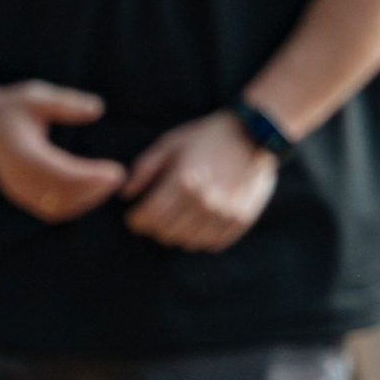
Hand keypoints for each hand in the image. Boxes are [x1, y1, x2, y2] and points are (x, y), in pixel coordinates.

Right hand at [0, 81, 126, 224]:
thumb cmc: (10, 105)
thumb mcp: (37, 96)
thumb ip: (66, 103)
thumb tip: (98, 108)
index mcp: (23, 155)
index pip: (64, 174)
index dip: (92, 177)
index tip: (117, 172)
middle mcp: (19, 178)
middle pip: (63, 196)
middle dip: (94, 191)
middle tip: (118, 179)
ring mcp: (17, 190)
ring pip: (57, 208)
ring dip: (85, 201)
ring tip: (107, 185)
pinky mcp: (19, 195)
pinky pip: (48, 209)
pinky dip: (72, 206)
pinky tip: (90, 193)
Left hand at [121, 109, 278, 250]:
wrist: (253, 135)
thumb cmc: (205, 137)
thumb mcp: (169, 144)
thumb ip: (144, 169)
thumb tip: (125, 194)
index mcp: (182, 182)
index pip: (148, 218)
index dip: (136, 220)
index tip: (135, 216)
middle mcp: (204, 202)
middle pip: (166, 233)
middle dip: (154, 227)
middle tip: (155, 216)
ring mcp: (225, 213)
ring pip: (188, 243)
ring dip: (177, 234)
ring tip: (177, 219)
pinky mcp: (241, 220)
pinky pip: (212, 244)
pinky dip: (201, 237)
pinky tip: (198, 222)